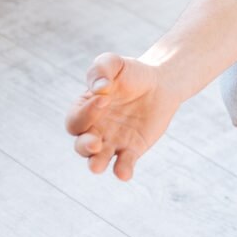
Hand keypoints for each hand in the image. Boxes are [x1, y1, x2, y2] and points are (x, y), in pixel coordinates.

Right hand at [64, 52, 180, 180]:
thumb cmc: (131, 73)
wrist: (160, 83)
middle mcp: (94, 130)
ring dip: (96, 164)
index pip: (76, 119)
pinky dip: (122, 171)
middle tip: (95, 142)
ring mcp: (112, 142)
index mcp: (83, 110)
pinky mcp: (132, 150)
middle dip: (85, 146)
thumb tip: (99, 88)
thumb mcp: (114, 63)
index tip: (106, 98)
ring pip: (98, 160)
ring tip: (97, 166)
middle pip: (80, 145)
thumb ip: (100, 69)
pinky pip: (124, 165)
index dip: (87, 113)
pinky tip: (124, 174)